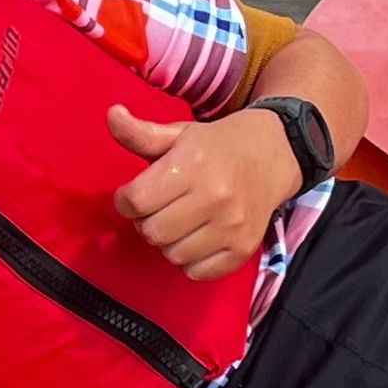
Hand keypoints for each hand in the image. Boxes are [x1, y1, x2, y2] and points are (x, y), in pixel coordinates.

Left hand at [109, 104, 298, 280]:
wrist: (275, 154)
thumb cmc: (218, 145)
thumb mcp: (178, 133)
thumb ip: (140, 133)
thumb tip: (112, 115)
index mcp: (193, 165)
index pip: (137, 201)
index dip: (125, 200)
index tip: (134, 194)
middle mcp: (215, 197)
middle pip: (152, 231)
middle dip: (145, 221)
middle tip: (158, 208)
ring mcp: (232, 226)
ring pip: (172, 254)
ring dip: (168, 241)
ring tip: (180, 221)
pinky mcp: (243, 249)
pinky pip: (197, 272)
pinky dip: (190, 260)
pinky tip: (197, 237)